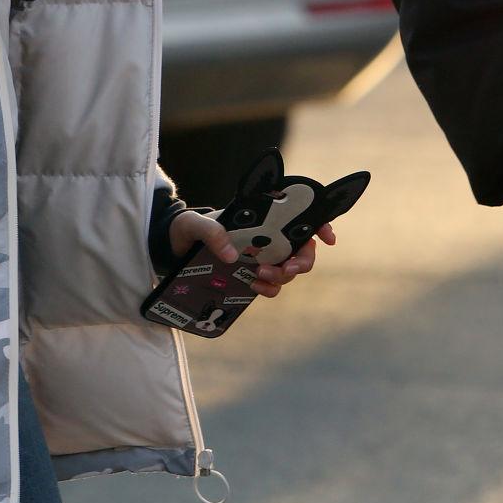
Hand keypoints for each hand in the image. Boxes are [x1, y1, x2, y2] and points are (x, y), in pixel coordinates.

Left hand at [169, 210, 336, 298]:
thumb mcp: (193, 224)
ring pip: (290, 268)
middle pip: (302, 246)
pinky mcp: (252, 274)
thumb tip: (232, 255)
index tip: (328, 238)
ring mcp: (262, 255)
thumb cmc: (186, 228)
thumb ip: (211, 232)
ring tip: (260, 278)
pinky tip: (255, 287)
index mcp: (261, 214)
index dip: (320, 223)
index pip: (298, 214)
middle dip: (302, 260)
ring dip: (284, 275)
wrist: (174, 249)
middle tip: (287, 270)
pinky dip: (270, 288)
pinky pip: (273, 284)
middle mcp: (267, 234)